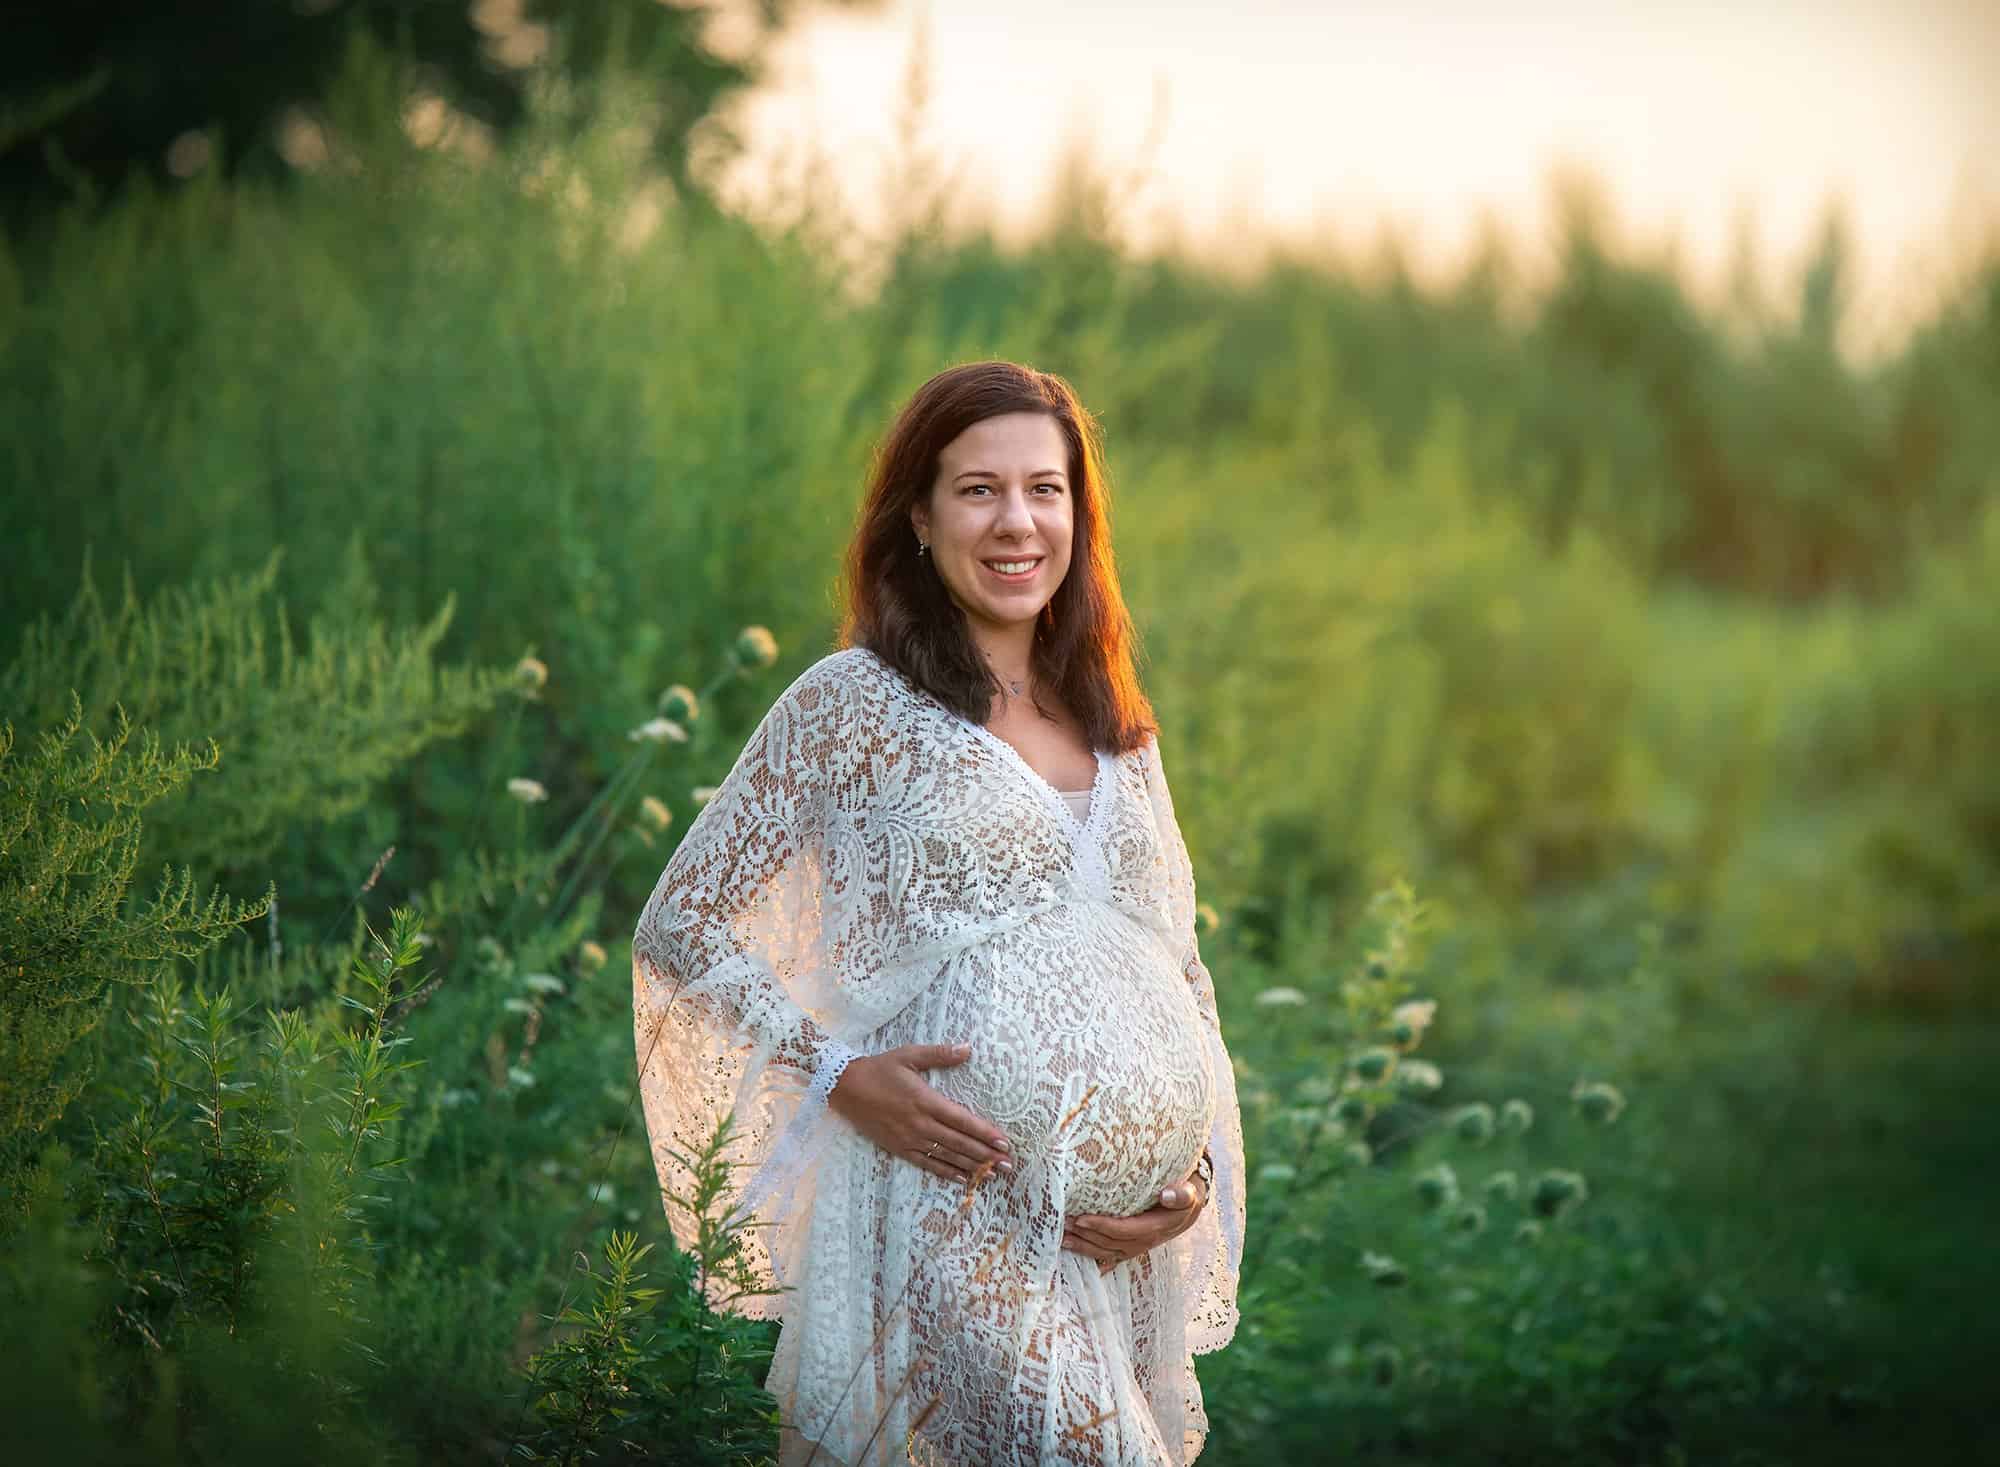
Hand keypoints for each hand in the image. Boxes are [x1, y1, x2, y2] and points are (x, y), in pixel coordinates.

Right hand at [827, 1043, 1013, 1187]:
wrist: (845, 1088)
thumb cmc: (880, 1068)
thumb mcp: (909, 1055)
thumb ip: (940, 1054)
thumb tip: (968, 1048)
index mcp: (925, 1100)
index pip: (962, 1120)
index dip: (985, 1132)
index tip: (1004, 1142)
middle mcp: (920, 1123)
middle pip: (959, 1142)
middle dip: (986, 1155)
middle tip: (1008, 1165)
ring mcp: (909, 1139)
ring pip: (946, 1156)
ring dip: (971, 1166)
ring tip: (992, 1175)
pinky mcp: (898, 1148)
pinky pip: (926, 1163)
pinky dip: (945, 1172)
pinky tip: (961, 1178)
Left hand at [1062, 1166, 1207, 1273]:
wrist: (1193, 1205)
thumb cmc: (1188, 1193)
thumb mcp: (1190, 1191)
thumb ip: (1182, 1194)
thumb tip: (1167, 1194)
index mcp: (1157, 1228)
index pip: (1125, 1230)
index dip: (1102, 1226)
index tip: (1081, 1219)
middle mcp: (1146, 1242)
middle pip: (1112, 1244)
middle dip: (1086, 1236)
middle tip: (1063, 1226)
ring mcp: (1140, 1246)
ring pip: (1109, 1252)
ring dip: (1085, 1247)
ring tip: (1063, 1240)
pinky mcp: (1135, 1246)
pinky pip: (1114, 1256)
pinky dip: (1098, 1260)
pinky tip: (1082, 1262)